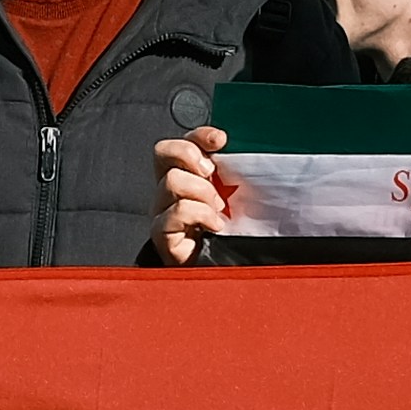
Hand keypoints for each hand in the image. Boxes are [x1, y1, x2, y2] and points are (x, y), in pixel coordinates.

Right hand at [147, 125, 234, 268]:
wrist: (223, 274)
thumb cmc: (233, 236)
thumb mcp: (238, 198)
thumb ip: (238, 175)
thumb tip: (248, 154)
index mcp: (188, 177)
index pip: (182, 142)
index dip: (199, 135)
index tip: (221, 140)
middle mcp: (170, 191)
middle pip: (162, 152)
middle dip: (190, 156)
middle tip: (212, 175)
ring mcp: (162, 212)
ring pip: (171, 181)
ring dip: (201, 191)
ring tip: (218, 208)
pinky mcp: (163, 235)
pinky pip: (175, 212)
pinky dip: (200, 214)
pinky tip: (216, 225)